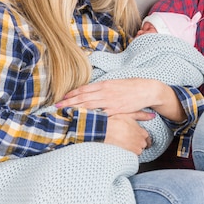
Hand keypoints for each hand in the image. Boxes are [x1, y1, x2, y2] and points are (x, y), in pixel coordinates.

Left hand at [56, 78, 185, 121]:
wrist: (147, 89)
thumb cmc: (132, 87)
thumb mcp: (116, 84)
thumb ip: (105, 88)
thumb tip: (94, 92)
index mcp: (105, 84)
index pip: (85, 89)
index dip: (73, 94)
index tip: (63, 97)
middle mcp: (105, 91)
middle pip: (83, 97)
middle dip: (69, 102)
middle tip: (57, 106)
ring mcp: (110, 101)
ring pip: (89, 105)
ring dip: (75, 108)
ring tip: (65, 112)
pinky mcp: (116, 109)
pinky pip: (100, 114)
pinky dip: (90, 116)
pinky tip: (82, 119)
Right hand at [104, 111, 153, 154]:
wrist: (105, 131)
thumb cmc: (116, 122)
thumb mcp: (130, 115)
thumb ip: (142, 115)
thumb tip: (152, 115)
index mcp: (142, 132)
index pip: (147, 137)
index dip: (142, 137)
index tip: (139, 137)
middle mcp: (140, 141)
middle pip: (143, 144)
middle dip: (138, 143)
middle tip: (130, 139)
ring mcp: (135, 149)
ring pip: (138, 151)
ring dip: (134, 148)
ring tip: (126, 144)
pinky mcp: (129, 154)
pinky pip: (132, 156)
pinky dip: (129, 153)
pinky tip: (123, 148)